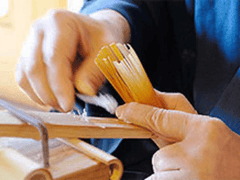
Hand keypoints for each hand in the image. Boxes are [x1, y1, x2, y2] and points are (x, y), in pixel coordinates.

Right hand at [16, 9, 129, 110]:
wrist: (93, 32)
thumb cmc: (100, 39)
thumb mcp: (107, 50)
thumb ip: (95, 70)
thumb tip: (83, 90)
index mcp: (60, 23)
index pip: (54, 57)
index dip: (59, 85)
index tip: (68, 104)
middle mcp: (40, 31)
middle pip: (34, 68)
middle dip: (50, 94)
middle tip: (67, 108)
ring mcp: (30, 43)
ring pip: (25, 76)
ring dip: (42, 96)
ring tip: (63, 103)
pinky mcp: (28, 57)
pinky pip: (24, 80)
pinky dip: (37, 94)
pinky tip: (53, 98)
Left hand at [116, 91, 239, 179]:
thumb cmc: (226, 154)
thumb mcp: (204, 130)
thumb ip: (173, 122)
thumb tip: (143, 113)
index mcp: (205, 130)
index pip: (160, 117)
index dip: (138, 113)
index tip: (123, 111)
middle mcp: (197, 155)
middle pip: (159, 156)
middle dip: (169, 160)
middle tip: (193, 162)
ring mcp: (191, 177)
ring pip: (161, 172)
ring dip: (172, 174)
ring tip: (196, 173)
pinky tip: (192, 178)